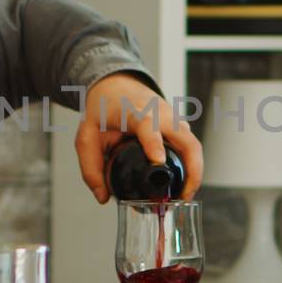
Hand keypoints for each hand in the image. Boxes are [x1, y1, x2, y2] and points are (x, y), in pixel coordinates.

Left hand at [76, 73, 202, 202]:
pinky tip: (183, 184)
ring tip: (183, 196)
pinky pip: (191, 146)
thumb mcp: (87, 135)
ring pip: (193, 145)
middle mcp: (160, 113)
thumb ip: (91, 167)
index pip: (149, 124)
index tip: (158, 162)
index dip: (154, 143)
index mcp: (135, 112)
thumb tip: (103, 196)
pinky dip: (192, 166)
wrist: (118, 85)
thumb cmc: (104, 107)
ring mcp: (173, 119)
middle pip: (186, 140)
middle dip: (191, 170)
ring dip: (195, 172)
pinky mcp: (179, 126)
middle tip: (182, 196)